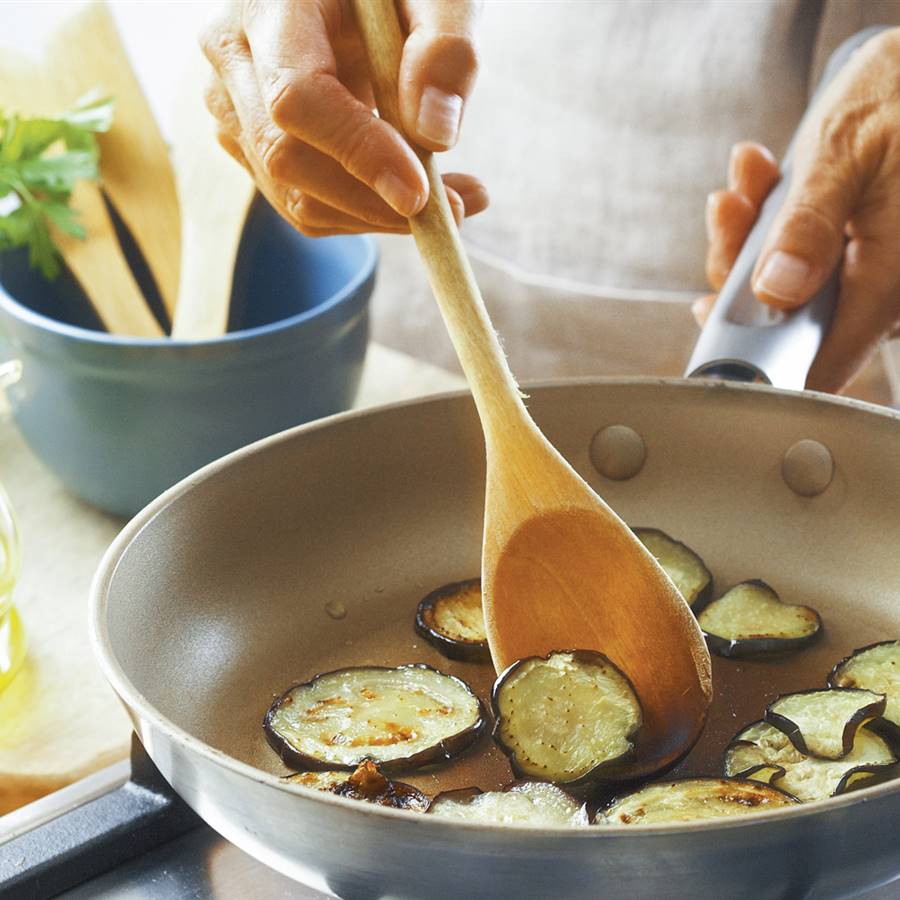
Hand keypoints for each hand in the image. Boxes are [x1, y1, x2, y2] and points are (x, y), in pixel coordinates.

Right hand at [200, 0, 487, 235]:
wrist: (348, 0)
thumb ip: (444, 48)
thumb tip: (434, 136)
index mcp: (270, 5)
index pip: (298, 97)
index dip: (358, 151)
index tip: (420, 193)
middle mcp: (234, 56)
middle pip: (287, 157)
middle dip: (374, 201)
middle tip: (456, 211)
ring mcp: (232, 106)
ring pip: (294, 196)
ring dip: (376, 218)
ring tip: (452, 203)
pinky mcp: (249, 144)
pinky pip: (301, 205)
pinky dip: (362, 216)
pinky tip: (411, 195)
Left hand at [696, 29, 899, 393]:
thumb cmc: (899, 96)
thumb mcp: (846, 153)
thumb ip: (809, 226)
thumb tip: (777, 290)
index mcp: (891, 281)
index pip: (820, 361)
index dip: (758, 353)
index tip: (710, 311)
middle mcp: (885, 290)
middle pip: (788, 318)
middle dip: (742, 264)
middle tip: (729, 205)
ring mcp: (869, 273)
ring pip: (786, 285)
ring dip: (751, 232)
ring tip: (748, 171)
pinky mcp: (854, 253)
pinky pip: (798, 256)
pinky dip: (770, 220)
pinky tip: (759, 173)